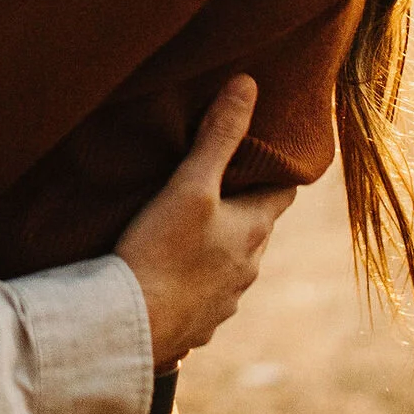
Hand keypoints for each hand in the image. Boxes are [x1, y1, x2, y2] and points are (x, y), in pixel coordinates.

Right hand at [116, 76, 294, 370]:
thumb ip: (218, 136)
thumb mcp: (190, 185)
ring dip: (215, 248)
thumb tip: (248, 85)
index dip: (275, 169)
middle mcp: (249, 269)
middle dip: (240, 208)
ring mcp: (225, 303)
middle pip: (254, 228)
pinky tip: (166, 277)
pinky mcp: (197, 327)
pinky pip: (202, 299)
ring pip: (229, 266)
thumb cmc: (162, 251)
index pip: (282, 191)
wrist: (131, 327)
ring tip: (185, 231)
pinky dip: (191, 284)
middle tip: (214, 183)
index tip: (262, 151)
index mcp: (254, 231)